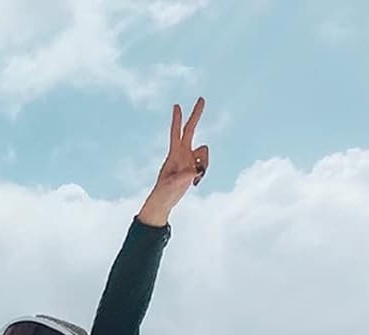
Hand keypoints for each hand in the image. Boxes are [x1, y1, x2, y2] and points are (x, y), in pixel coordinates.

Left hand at [138, 97, 208, 226]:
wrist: (164, 202)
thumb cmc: (163, 193)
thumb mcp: (171, 186)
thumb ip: (182, 178)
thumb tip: (195, 171)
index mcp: (174, 154)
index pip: (175, 133)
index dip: (176, 120)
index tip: (176, 105)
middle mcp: (182, 153)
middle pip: (190, 130)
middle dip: (196, 115)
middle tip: (201, 98)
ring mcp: (189, 159)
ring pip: (204, 151)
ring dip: (205, 162)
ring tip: (195, 177)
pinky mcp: (194, 167)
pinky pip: (205, 164)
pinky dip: (204, 171)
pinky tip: (195, 182)